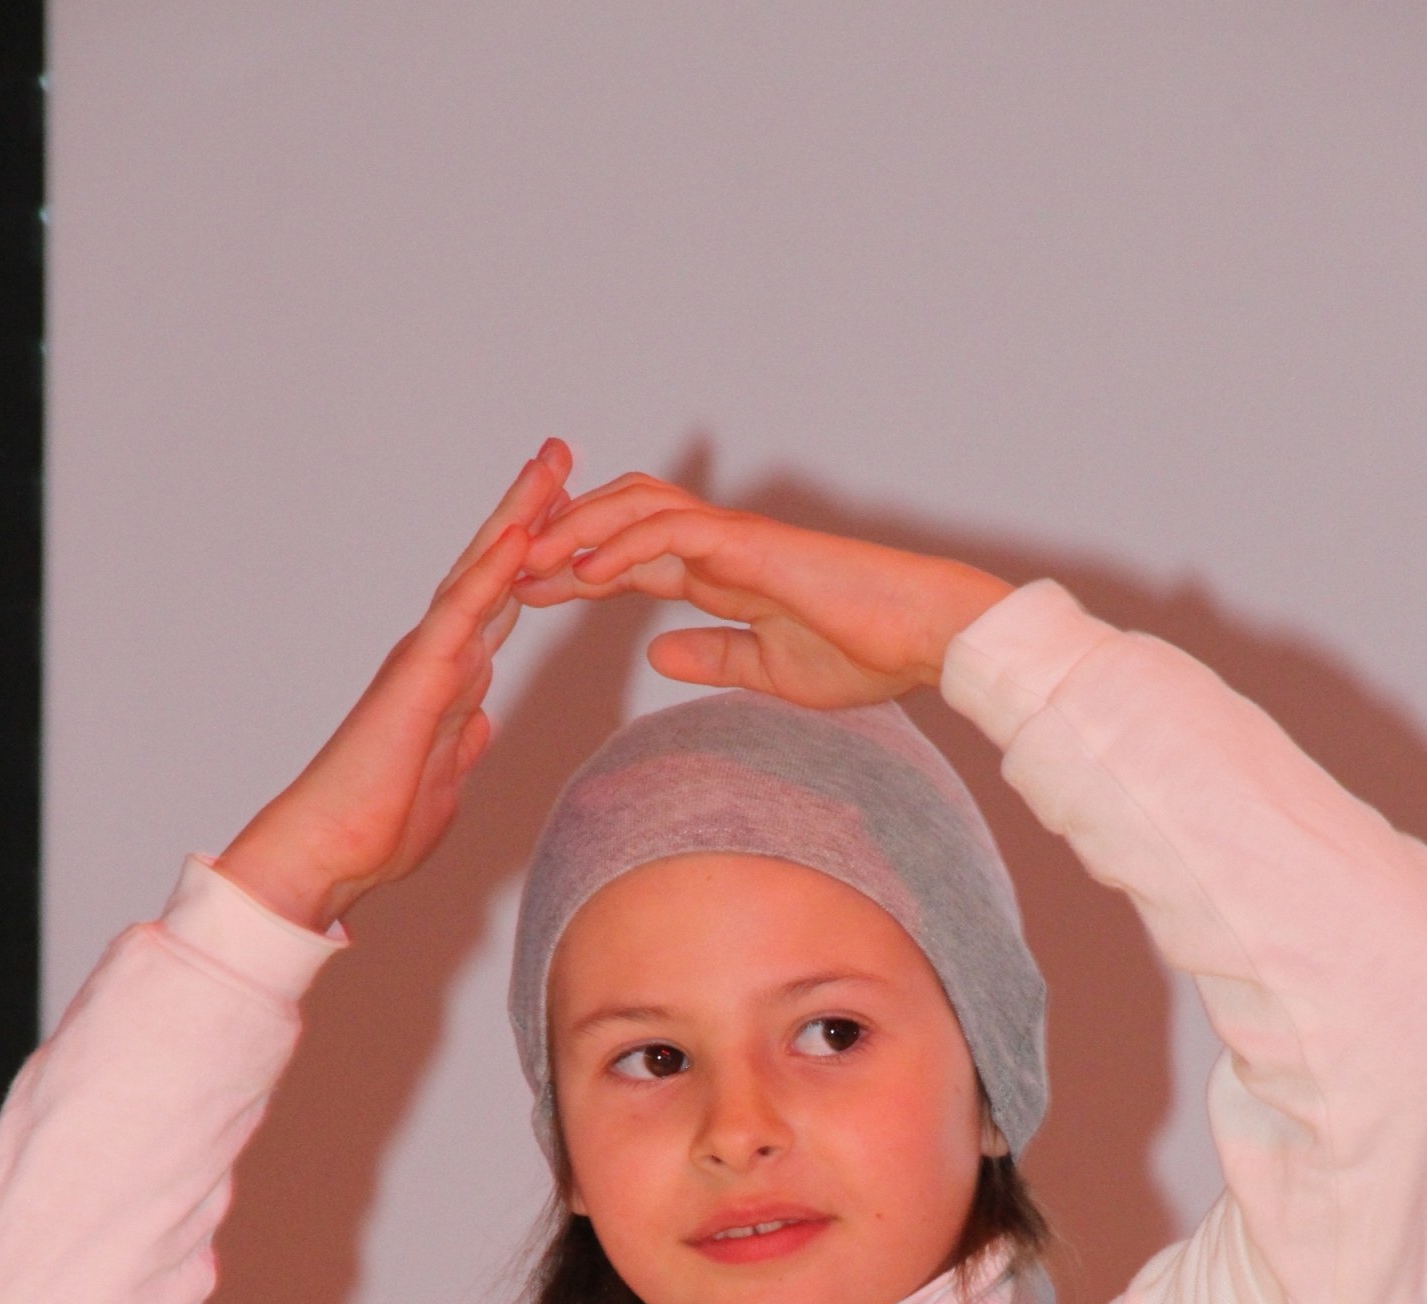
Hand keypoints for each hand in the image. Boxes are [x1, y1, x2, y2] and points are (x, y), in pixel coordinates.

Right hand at [216, 441, 572, 929]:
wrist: (331, 851)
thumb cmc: (377, 826)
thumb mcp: (443, 780)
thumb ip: (461, 743)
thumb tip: (480, 722)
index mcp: (449, 679)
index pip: (500, 605)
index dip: (534, 561)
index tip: (567, 520)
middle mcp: (437, 655)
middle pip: (492, 569)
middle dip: (530, 513)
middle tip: (561, 457)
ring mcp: (427, 658)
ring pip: (481, 571)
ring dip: (518, 516)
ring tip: (552, 464)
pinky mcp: (419, 675)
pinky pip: (464, 611)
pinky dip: (496, 569)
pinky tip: (524, 531)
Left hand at [516, 475, 1008, 708]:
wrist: (924, 639)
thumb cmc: (866, 653)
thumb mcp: (770, 670)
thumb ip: (713, 655)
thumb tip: (656, 656)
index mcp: (722, 575)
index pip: (630, 561)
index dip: (572, 574)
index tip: (522, 598)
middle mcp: (719, 545)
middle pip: (618, 521)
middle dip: (558, 540)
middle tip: (502, 570)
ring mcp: (733, 537)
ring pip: (633, 511)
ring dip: (574, 535)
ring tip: (524, 564)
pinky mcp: (750, 542)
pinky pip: (671, 530)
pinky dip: (621, 545)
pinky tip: (583, 573)